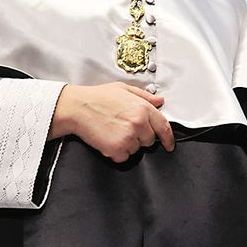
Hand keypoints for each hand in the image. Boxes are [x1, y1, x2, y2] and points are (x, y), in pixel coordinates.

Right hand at [51, 83, 173, 162]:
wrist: (76, 108)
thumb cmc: (98, 97)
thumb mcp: (124, 89)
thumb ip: (145, 97)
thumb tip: (160, 102)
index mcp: (143, 108)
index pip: (164, 127)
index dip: (168, 138)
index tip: (169, 145)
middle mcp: (138, 123)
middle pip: (150, 140)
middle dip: (140, 136)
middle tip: (124, 127)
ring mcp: (128, 137)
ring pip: (137, 149)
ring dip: (128, 144)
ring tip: (114, 131)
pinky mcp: (116, 149)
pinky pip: (124, 157)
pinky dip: (117, 152)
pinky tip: (108, 140)